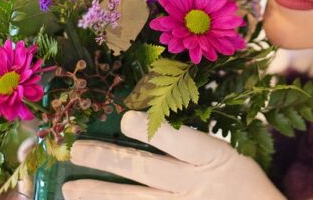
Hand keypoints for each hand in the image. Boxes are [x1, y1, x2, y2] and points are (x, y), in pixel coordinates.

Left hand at [62, 111, 285, 199]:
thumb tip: (142, 126)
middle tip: (77, 151)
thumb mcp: (226, 155)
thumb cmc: (241, 183)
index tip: (123, 119)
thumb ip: (191, 143)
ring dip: (101, 193)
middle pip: (148, 171)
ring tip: (70, 188)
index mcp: (212, 158)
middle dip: (110, 160)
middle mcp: (195, 185)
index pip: (180, 142)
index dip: (152, 131)